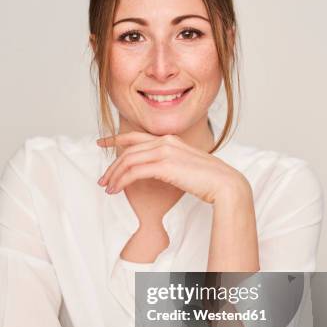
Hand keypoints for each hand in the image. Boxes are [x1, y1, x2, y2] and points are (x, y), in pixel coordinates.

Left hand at [96, 131, 250, 204]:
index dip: (116, 139)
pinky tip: (116, 191)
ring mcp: (165, 152)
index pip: (136, 136)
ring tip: (107, 188)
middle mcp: (165, 142)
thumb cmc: (210, 180)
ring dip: (114, 176)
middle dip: (112, 166)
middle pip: (128, 150)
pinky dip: (121, 181)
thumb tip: (159, 172)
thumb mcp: (186, 166)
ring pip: (128, 161)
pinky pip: (134, 172)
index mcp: (170, 140)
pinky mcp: (164, 166)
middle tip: (103, 180)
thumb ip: (171, 164)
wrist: (225, 184)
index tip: (102, 143)